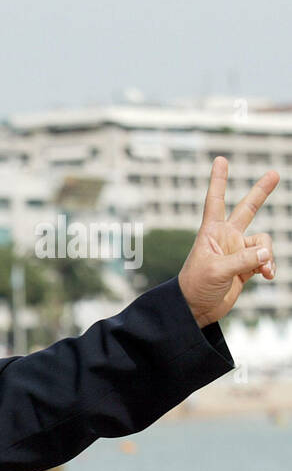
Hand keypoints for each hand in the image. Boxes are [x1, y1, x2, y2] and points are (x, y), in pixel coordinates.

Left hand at [178, 157, 278, 327]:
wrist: (196, 309)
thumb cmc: (196, 287)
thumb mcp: (217, 271)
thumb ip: (244, 259)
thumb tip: (268, 252)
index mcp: (211, 233)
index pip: (215, 201)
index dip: (219, 180)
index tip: (220, 160)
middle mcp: (226, 238)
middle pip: (247, 210)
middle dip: (261, 193)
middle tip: (274, 173)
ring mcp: (238, 251)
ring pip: (264, 242)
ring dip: (267, 255)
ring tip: (263, 270)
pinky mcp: (246, 266)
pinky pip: (266, 259)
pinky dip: (270, 265)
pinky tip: (268, 275)